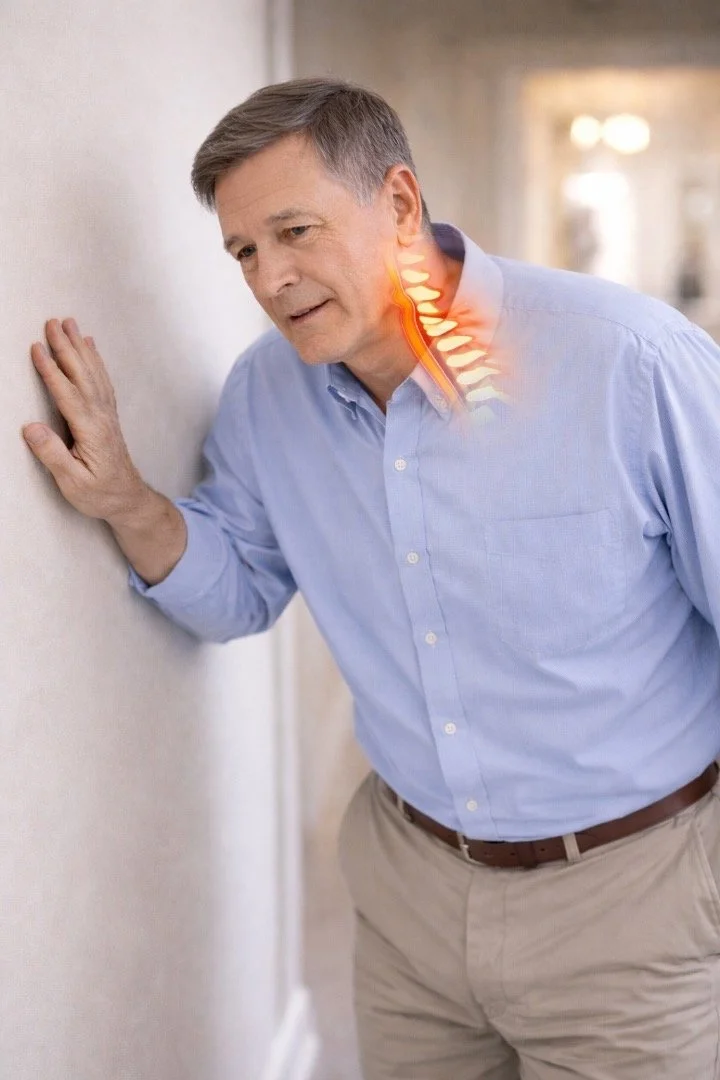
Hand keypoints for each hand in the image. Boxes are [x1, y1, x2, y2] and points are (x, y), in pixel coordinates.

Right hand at [23, 318, 147, 521]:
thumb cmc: (100, 494)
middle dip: (67, 346)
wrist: (129, 499)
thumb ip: (52, 455)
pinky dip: (95, 360)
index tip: (37, 348)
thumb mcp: (73, 483)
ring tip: (69, 323)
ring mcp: (107, 414)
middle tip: (53, 322)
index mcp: (90, 431)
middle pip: (82, 375)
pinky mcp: (108, 415)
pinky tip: (91, 346)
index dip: (51, 370)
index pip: (67, 394)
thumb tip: (31, 428)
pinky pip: (102, 380)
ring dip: (81, 346)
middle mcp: (101, 417)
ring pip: (93, 373)